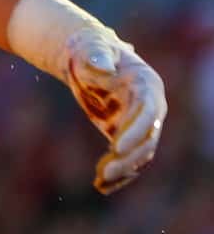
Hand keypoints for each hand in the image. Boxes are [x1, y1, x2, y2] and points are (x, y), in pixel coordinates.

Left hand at [64, 28, 166, 193]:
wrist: (83, 56)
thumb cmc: (89, 48)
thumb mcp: (91, 47)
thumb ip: (97, 55)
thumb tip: (103, 67)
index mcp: (147, 85)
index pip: (148, 113)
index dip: (136, 131)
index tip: (116, 147)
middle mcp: (149, 107)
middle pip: (147, 139)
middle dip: (128, 158)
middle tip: (104, 173)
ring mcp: (138, 122)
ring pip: (139, 154)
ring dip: (123, 170)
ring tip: (100, 181)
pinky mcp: (125, 133)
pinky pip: (127, 158)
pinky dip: (117, 173)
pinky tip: (100, 185)